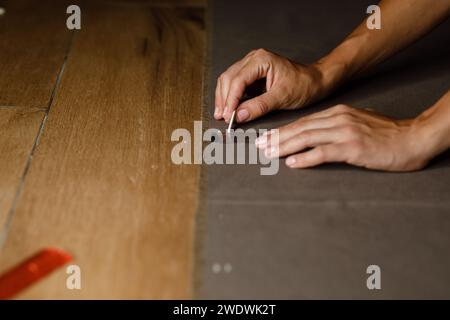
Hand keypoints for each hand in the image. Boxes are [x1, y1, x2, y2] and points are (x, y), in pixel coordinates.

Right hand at [214, 48, 327, 122]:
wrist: (316, 81)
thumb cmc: (304, 84)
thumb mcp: (282, 97)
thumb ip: (259, 106)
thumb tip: (239, 116)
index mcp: (261, 60)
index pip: (238, 80)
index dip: (230, 100)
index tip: (228, 116)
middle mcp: (253, 59)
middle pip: (228, 79)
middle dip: (224, 100)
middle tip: (223, 118)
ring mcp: (251, 66)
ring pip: (228, 81)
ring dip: (224, 99)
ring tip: (223, 116)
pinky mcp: (251, 75)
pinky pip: (235, 85)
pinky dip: (230, 98)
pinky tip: (229, 110)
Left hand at [255, 104, 436, 171]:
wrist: (413, 138)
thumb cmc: (387, 133)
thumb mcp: (359, 122)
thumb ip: (338, 125)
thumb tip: (319, 134)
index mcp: (338, 113)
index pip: (304, 122)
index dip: (283, 130)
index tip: (267, 137)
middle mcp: (339, 119)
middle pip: (300, 128)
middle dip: (277, 137)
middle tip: (259, 145)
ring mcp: (345, 132)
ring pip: (307, 138)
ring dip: (285, 147)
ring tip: (268, 153)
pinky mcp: (353, 147)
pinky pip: (323, 152)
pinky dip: (306, 158)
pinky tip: (292, 163)